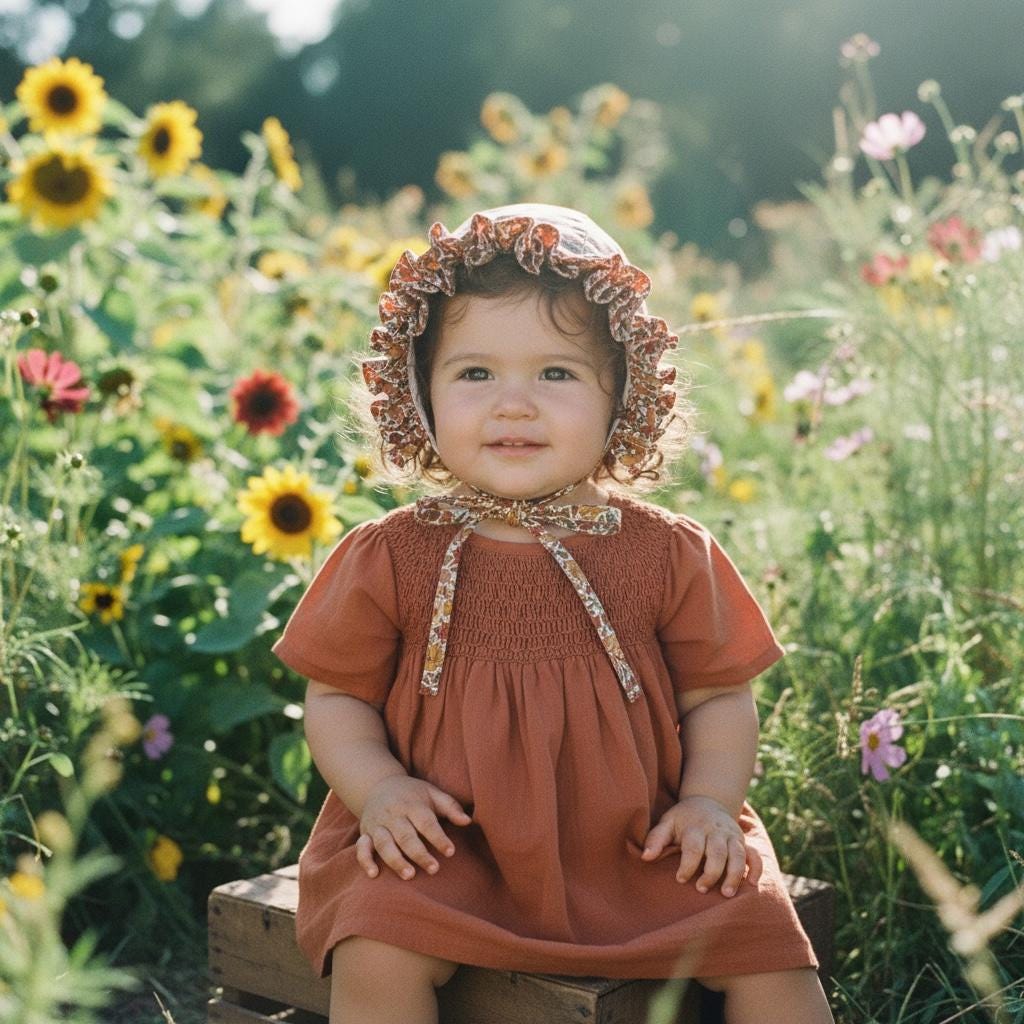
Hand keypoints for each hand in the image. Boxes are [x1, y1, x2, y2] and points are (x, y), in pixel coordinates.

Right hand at [356, 775, 472, 879]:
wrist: (379, 784)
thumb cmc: (412, 793)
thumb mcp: (432, 793)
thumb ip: (450, 807)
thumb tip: (468, 821)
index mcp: (412, 804)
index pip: (426, 822)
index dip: (438, 837)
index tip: (450, 852)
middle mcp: (394, 815)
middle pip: (405, 835)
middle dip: (419, 853)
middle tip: (434, 869)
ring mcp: (377, 825)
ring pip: (384, 843)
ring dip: (396, 860)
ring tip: (410, 875)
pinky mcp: (365, 833)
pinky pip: (361, 848)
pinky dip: (365, 860)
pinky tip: (374, 874)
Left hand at [640, 795, 761, 897]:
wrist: (707, 800)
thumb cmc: (683, 818)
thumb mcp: (667, 822)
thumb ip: (656, 839)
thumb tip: (645, 857)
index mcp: (696, 827)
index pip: (693, 847)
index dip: (687, 865)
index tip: (680, 879)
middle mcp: (716, 831)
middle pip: (717, 852)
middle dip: (711, 872)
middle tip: (701, 889)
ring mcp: (731, 836)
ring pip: (737, 855)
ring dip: (734, 874)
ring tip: (727, 894)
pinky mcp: (742, 841)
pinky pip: (754, 854)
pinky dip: (756, 868)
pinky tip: (753, 883)